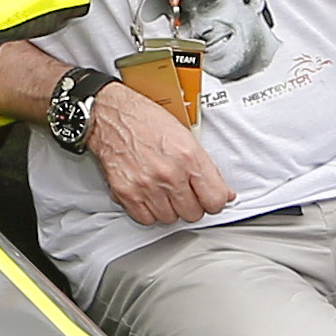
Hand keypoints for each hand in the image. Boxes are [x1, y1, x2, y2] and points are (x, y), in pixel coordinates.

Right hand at [79, 80, 234, 225]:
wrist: (111, 115)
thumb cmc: (145, 120)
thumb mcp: (185, 135)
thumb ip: (206, 167)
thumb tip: (224, 192)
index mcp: (189, 156)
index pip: (215, 199)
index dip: (215, 201)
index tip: (210, 199)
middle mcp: (169, 173)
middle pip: (194, 213)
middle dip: (191, 205)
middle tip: (184, 192)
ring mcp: (147, 185)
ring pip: (170, 219)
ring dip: (169, 208)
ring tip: (163, 190)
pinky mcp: (127, 193)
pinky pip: (147, 219)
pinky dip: (149, 212)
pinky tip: (149, 196)